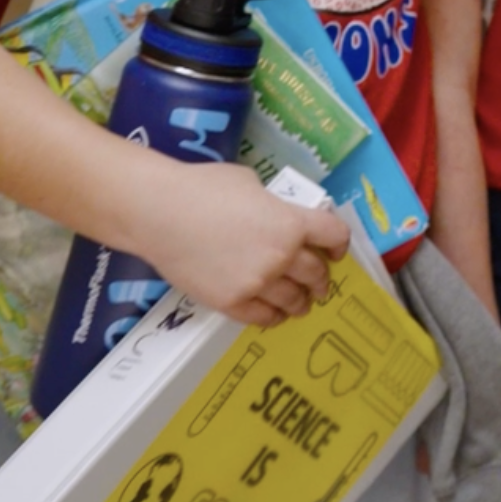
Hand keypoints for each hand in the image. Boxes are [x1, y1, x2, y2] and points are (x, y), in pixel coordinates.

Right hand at [122, 160, 348, 328]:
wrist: (160, 213)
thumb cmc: (203, 187)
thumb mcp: (251, 184)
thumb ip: (272, 205)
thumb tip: (275, 215)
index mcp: (291, 222)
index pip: (334, 236)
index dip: (340, 244)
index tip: (337, 251)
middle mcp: (282, 256)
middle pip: (316, 273)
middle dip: (321, 279)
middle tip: (320, 283)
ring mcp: (258, 283)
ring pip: (294, 300)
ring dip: (302, 302)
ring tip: (302, 304)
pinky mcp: (232, 303)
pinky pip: (263, 317)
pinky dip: (273, 317)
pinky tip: (274, 315)